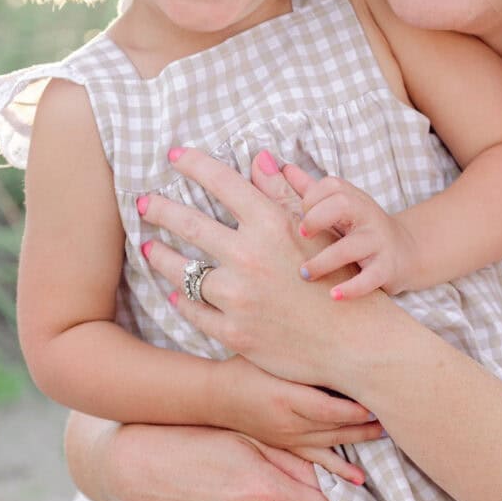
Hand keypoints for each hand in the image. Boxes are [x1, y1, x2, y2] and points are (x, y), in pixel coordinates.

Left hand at [136, 147, 393, 388]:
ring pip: (181, 271)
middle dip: (160, 209)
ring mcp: (238, 298)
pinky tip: (175, 293)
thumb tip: (260, 157)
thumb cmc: (343, 281)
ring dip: (159, 256)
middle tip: (143, 202)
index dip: (194, 165)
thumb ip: (282, 194)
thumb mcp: (317, 231)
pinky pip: (194, 311)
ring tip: (148, 248)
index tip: (174, 157)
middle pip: (187, 223)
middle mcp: (248, 257)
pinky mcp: (234, 333)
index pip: (221, 182)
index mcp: (270, 225)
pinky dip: (182, 300)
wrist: (358, 343)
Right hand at [214, 356, 381, 483]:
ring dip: (359, 440)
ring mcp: (288, 439)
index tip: (379, 401)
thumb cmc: (244, 368)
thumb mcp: (269, 357)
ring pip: (331, 443)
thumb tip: (341, 349)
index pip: (329, 408)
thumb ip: (301, 358)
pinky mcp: (286, 447)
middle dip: (366, 424)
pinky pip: (316, 461)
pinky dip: (339, 469)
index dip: (356, 408)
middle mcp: (289, 422)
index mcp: (286, 397)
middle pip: (336, 426)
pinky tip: (359, 479)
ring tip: (385, 433)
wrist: (213, 396)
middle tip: (393, 416)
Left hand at [288, 168, 415, 298]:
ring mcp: (378, 242)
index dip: (311, 199)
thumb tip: (268, 162)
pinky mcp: (387, 269)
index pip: (331, 186)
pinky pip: (370, 278)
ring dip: (324, 261)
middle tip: (300, 236)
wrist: (405, 253)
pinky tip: (333, 295)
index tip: (299, 218)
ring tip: (305, 274)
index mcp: (352, 199)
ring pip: (353, 246)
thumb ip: (305, 189)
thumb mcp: (336, 207)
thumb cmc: (358, 229)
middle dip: (317, 218)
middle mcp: (367, 216)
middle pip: (343, 204)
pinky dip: (352, 288)